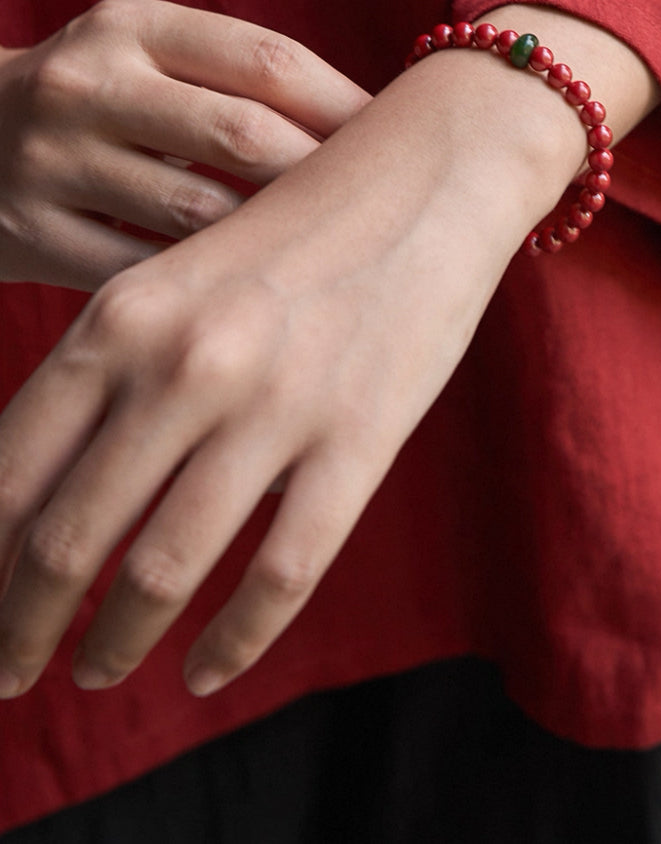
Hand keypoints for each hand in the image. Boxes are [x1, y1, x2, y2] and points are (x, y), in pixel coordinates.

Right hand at [0, 0, 369, 290]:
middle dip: (324, 178)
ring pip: (200, 213)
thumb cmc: (95, 98)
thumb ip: (234, 76)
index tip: (402, 143)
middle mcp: (87, 84)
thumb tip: (373, 126)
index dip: (347, 106)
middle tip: (384, 213)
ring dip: (276, 240)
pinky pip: (150, 270)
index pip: (268, 61)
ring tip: (335, 259)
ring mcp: (52, 162)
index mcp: (130, 26)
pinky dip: (211, 284)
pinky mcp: (32, 235)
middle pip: (244, 135)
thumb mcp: (143, 53)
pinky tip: (257, 294)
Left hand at [0, 3, 660, 699]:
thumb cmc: (297, 226)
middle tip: (8, 675)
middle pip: (68, 540)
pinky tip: (207, 672)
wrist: (428, 173)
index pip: (10, 473)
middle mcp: (185, 364)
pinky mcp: (360, 439)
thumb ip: (111, 370)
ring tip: (94, 674)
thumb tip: (42, 492)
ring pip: (163, 573)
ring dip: (113, 647)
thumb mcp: (180, 278)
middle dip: (22, 630)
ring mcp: (275, 405)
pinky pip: (280, 577)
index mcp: (124, 318)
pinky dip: (233, 644)